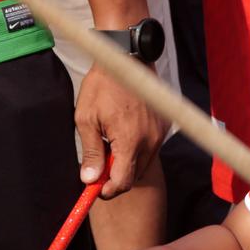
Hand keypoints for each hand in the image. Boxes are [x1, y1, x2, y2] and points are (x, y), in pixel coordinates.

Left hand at [74, 66, 165, 198]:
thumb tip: (89, 179)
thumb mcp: (86, 118)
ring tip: (110, 146)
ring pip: (143, 163)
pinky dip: (137, 150)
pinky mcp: (163, 126)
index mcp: (130, 140)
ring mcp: (159, 133)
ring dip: (127, 163)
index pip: (123, 181)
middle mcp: (150, 140)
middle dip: (117, 177)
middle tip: (99, 168)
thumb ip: (91, 152)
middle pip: (135, 176)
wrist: (126, 59)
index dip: (109, 190)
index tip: (97, 190)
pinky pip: (150, 149)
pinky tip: (122, 135)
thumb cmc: (103, 86)